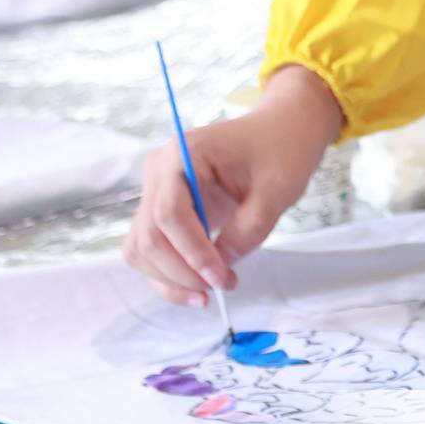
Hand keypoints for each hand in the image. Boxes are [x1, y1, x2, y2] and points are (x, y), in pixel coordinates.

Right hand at [123, 63, 344, 304]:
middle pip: (149, 236)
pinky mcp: (164, 208)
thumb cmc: (282, 150)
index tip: (223, 277)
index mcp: (183, 155)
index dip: (193, 253)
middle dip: (182, 271)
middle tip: (222, 286)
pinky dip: (168, 274)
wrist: (281, 130)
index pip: (169, 213)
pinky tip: (196, 288)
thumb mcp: (276, 190)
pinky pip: (153, 249)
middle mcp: (159, 171)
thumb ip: (248, 230)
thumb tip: (221, 266)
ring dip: (169, 279)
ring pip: (142, 249)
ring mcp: (157, 190)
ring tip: (208, 294)